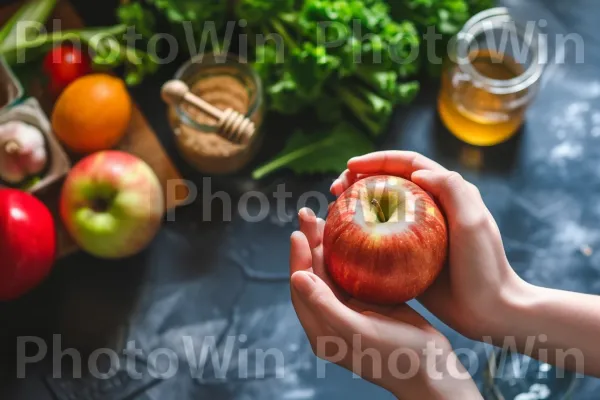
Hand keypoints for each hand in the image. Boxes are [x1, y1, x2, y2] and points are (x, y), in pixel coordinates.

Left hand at [290, 208, 481, 399]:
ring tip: (325, 218)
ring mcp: (350, 309)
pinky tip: (354, 234)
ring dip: (327, 245)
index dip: (297, 259)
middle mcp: (331, 317)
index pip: (301, 288)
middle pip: (313, 275)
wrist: (434, 369)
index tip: (298, 233)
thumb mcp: (358, 331)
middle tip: (308, 215)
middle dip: (310, 245)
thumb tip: (296, 277)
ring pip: (332, 270)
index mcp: (321, 329)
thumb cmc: (396, 355)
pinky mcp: (369, 302)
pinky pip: (353, 272)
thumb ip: (325, 306)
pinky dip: (350, 252)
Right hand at [330, 151, 526, 339]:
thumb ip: (451, 189)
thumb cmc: (485, 267)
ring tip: (333, 211)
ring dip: (356, 204)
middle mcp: (431, 207)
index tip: (350, 166)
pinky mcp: (410, 255)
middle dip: (359, 178)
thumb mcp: (473, 223)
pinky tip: (342, 241)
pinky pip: (380, 238)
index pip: (408, 164)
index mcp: (447, 192)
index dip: (378, 159)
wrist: (491, 311)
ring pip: (380, 208)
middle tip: (335, 189)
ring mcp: (419, 232)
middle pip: (389, 182)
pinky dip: (360, 234)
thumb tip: (417, 173)